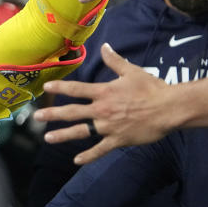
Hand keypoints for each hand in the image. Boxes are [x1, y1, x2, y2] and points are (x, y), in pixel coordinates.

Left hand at [32, 43, 174, 164]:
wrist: (170, 108)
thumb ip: (115, 60)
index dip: (60, 87)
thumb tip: (104, 46)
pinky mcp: (118, 139)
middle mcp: (102, 109)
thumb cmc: (152, 88)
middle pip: (72, 112)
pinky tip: (76, 160)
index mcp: (104, 92)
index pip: (77, 89)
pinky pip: (100, 149)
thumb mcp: (132, 71)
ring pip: (81, 132)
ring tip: (48, 138)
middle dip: (53, 114)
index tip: (46, 87)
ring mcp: (109, 126)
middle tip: (37, 117)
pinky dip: (89, 156)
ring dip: (63, 135)